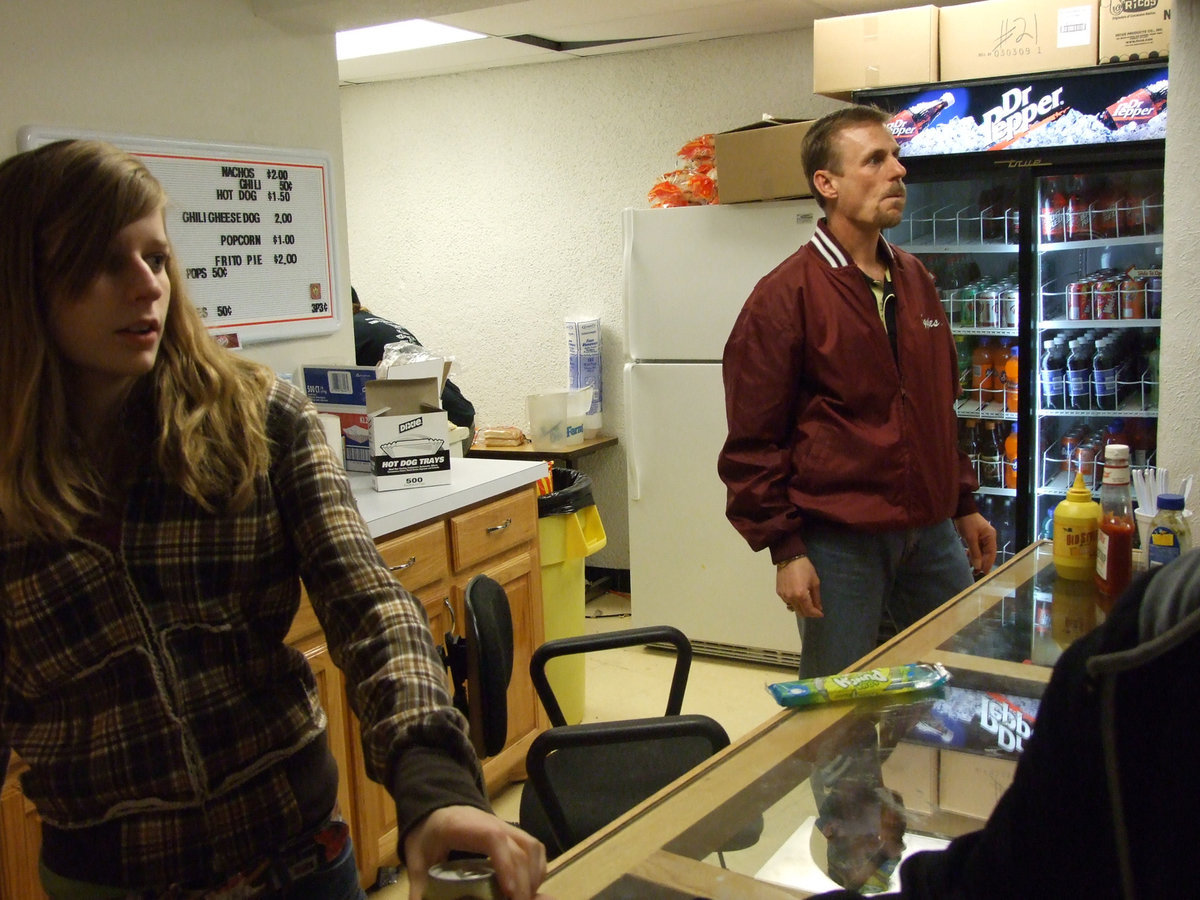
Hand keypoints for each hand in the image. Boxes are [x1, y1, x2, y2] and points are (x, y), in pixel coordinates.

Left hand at [404, 806, 549, 899]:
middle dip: (523, 882)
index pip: (494, 839)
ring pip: (532, 846)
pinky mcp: (512, 832)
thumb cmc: (427, 835)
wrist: (435, 811)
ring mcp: (505, 825)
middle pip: (519, 848)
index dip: (506, 865)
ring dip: (533, 876)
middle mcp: (491, 823)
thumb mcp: (417, 861)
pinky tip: (529, 888)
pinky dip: (538, 868)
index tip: (509, 894)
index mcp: (464, 828)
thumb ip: (419, 889)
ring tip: (523, 899)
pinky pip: (534, 847)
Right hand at [776, 556, 822, 616]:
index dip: (816, 614)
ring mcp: (783, 596)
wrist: (789, 558)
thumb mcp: (815, 582)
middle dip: (808, 613)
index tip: (821, 614)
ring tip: (805, 601)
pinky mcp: (779, 592)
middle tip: (814, 609)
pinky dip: (793, 602)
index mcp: (801, 595)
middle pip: (800, 612)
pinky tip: (797, 595)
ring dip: (800, 608)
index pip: (808, 611)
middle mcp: (791, 598)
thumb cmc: (805, 568)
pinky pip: (787, 602)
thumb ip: (816, 597)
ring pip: (793, 608)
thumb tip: (818, 608)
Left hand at [954, 512, 996, 575]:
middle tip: (976, 573)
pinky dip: (973, 553)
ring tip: (972, 568)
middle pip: (987, 553)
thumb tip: (978, 566)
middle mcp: (989, 537)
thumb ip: (975, 552)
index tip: (983, 573)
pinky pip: (976, 548)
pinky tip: (968, 559)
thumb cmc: (967, 522)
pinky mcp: (976, 536)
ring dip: (977, 559)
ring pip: (981, 551)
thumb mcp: (970, 538)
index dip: (987, 564)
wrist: (960, 509)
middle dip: (982, 563)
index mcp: (990, 537)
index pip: (991, 553)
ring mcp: (983, 537)